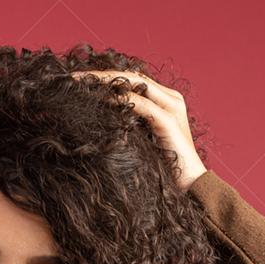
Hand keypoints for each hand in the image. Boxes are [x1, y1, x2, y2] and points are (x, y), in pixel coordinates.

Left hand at [70, 69, 207, 192]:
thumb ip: (130, 125)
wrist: (191, 187)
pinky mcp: (168, 121)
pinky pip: (141, 103)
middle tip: (72, 78)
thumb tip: (100, 118)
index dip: (106, 78)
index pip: (132, 80)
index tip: (78, 81)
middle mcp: (170, 98)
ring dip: (106, 81)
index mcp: (165, 101)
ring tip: (82, 83)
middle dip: (101, 75)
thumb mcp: (143, 141)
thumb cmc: (165, 169)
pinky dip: (120, 100)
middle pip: (131, 76)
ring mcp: (171, 107)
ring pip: (134, 83)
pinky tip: (101, 100)